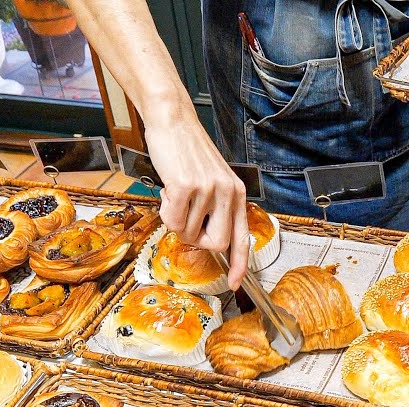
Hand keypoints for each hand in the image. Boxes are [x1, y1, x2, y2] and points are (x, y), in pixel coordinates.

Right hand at [144, 118, 248, 288]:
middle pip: (216, 244)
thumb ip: (215, 209)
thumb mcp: (213, 181)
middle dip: (196, 241)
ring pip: (188, 233)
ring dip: (175, 220)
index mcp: (237, 194)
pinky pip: (173, 220)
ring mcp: (208, 190)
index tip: (235, 283)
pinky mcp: (187, 186)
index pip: (243, 238)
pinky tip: (167, 192)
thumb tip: (205, 239)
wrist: (173, 122)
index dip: (240, 264)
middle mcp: (228, 193)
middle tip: (185, 221)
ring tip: (175, 195)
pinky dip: (165, 212)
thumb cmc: (188, 153)